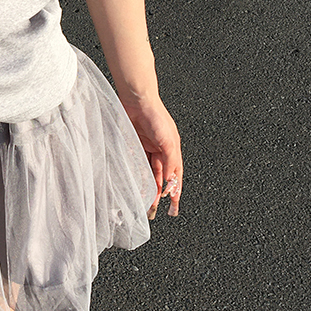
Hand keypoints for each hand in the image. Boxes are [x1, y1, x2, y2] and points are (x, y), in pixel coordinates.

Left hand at [121, 95, 181, 218]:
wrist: (137, 101)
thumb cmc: (156, 117)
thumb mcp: (168, 142)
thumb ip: (170, 162)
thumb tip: (170, 181)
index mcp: (173, 151)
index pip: (175, 176)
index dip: (175, 191)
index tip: (173, 207)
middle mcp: (161, 152)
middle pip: (160, 177)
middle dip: (158, 193)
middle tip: (154, 209)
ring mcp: (147, 149)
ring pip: (148, 174)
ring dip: (147, 188)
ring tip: (145, 203)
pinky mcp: (134, 146)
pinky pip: (136, 165)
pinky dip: (136, 176)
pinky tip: (135, 186)